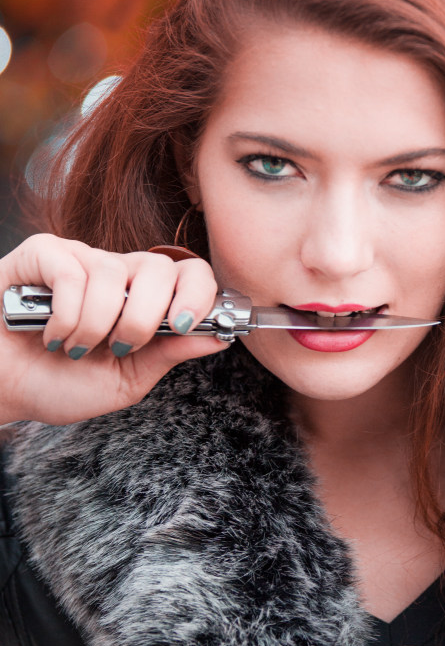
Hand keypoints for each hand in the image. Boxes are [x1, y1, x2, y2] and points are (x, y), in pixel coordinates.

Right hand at [0, 233, 229, 425]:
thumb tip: (221, 337)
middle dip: (143, 317)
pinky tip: (52, 333)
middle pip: (160, 267)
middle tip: (121, 348)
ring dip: (95, 325)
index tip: (182, 324)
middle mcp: (116, 274)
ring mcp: (79, 259)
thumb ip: (170, 354)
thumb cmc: (60, 384)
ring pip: (111, 273)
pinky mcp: (41, 255)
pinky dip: (65, 312)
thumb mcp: (128, 379)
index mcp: (143, 300)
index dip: (197, 294)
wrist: (5, 390)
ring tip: (74, 348)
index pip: (190, 273)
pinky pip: (70, 270)